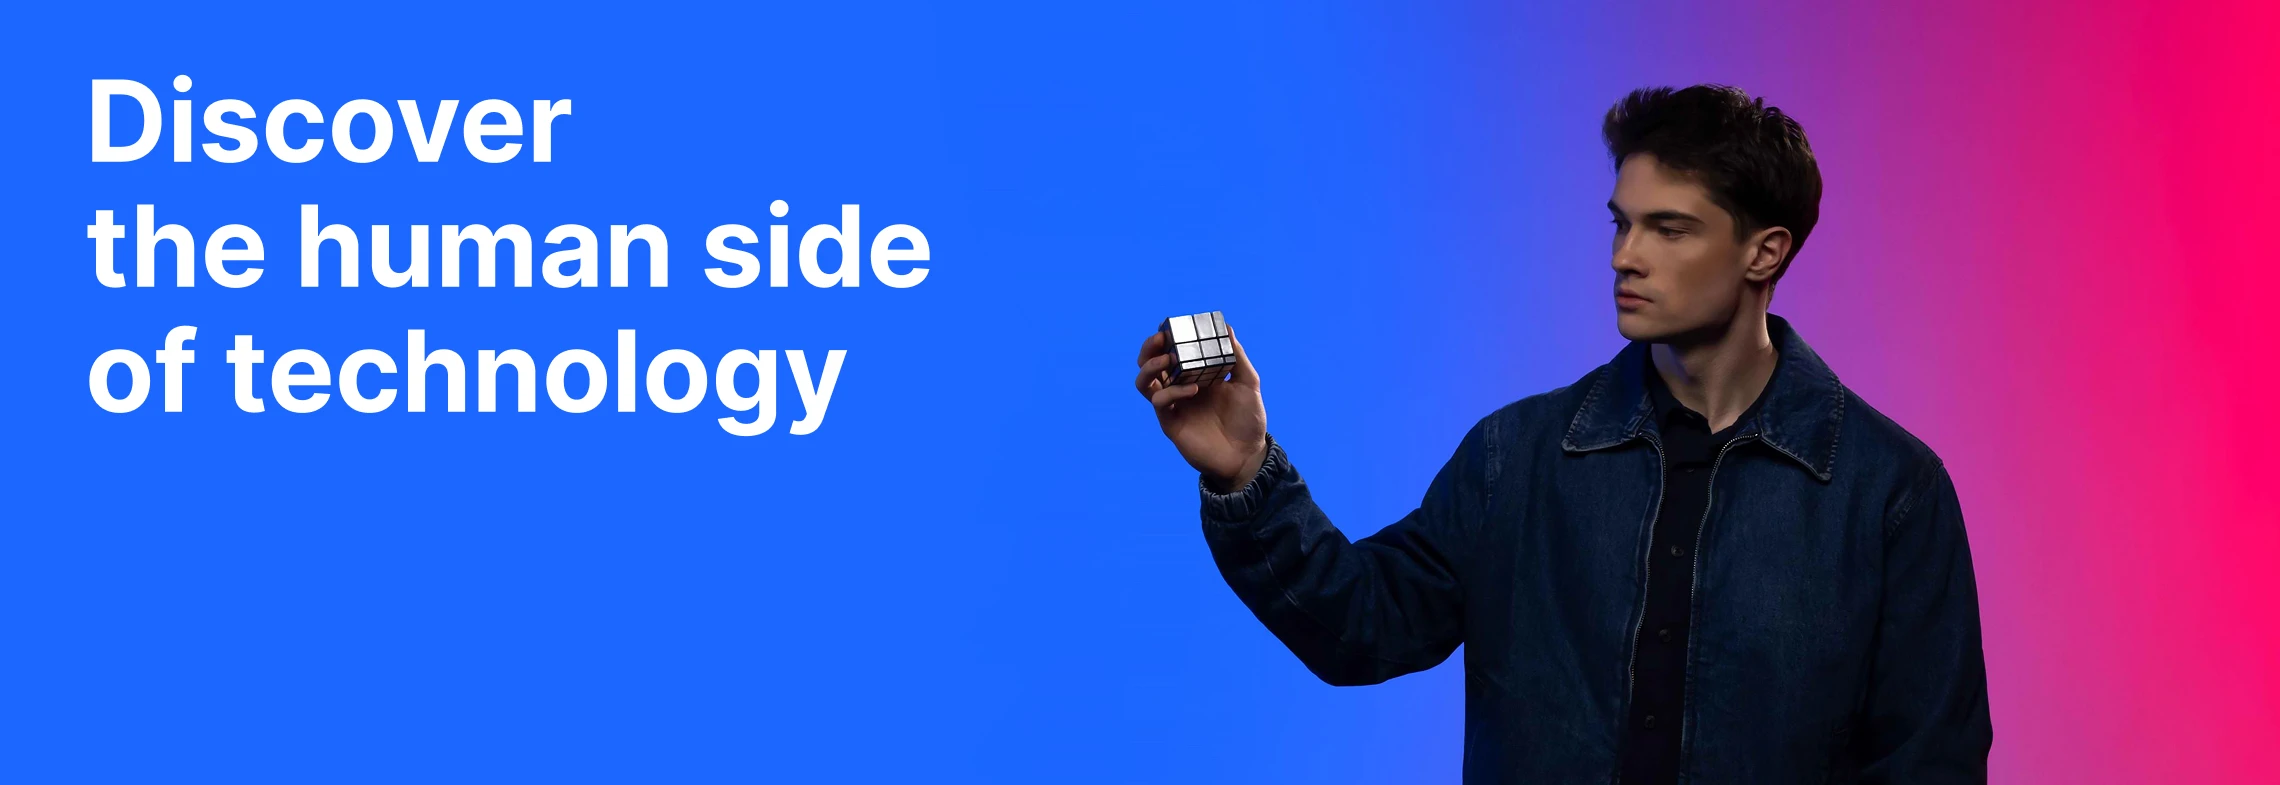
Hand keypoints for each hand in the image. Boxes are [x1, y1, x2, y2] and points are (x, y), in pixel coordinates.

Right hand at [1134, 324, 1269, 491]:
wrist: (1247, 455)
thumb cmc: (1248, 420)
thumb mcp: (1248, 383)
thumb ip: (1237, 357)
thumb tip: (1227, 328)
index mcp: (1196, 374)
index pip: (1173, 351)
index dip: (1167, 337)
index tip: (1169, 324)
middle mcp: (1180, 387)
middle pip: (1150, 363)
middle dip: (1149, 348)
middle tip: (1160, 338)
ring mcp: (1174, 405)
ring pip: (1145, 382)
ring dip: (1150, 366)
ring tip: (1167, 359)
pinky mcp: (1170, 422)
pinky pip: (1160, 402)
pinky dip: (1172, 391)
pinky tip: (1193, 389)